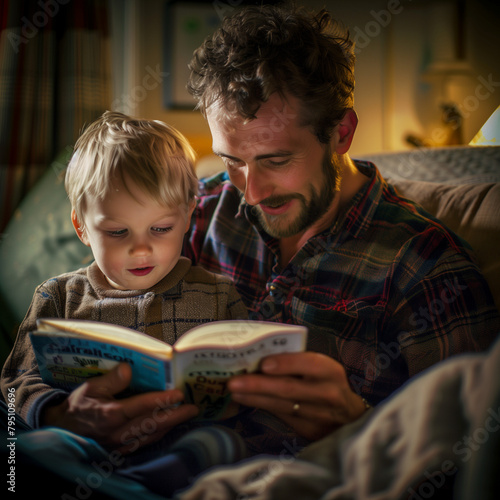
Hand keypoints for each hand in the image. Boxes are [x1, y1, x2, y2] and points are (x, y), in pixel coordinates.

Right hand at [42, 363, 198, 453]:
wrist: (63, 429)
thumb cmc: (79, 405)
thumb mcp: (91, 387)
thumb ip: (111, 380)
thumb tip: (128, 369)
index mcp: (110, 415)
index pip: (141, 407)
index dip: (161, 400)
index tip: (178, 394)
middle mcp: (118, 432)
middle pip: (152, 424)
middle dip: (175, 416)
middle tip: (193, 408)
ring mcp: (120, 443)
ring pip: (151, 434)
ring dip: (170, 425)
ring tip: (186, 415)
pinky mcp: (121, 449)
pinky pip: (144, 442)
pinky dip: (159, 433)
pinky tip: (169, 426)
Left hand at [228, 352, 367, 440]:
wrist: (349, 416)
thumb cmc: (327, 382)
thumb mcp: (322, 368)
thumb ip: (298, 361)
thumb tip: (261, 355)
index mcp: (330, 371)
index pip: (309, 364)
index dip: (287, 363)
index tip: (264, 364)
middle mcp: (326, 393)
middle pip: (289, 389)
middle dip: (258, 384)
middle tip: (234, 382)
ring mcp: (318, 415)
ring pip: (281, 405)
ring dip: (254, 397)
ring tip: (233, 391)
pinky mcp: (308, 430)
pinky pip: (281, 416)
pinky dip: (260, 407)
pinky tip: (244, 400)